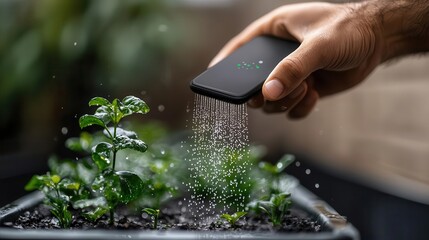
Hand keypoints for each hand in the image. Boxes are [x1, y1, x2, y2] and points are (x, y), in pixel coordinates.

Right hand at [210, 2, 382, 118]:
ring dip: (285, 102)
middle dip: (263, 93)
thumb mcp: (318, 45)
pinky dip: (300, 108)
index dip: (224, 62)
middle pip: (252, 83)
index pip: (240, 48)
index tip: (212, 75)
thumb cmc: (348, 29)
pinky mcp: (304, 89)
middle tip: (272, 94)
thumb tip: (268, 94)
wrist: (378, 40)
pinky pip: (290, 109)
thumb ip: (293, 69)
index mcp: (273, 33)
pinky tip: (314, 95)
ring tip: (307, 88)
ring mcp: (291, 74)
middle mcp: (278, 56)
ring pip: (271, 100)